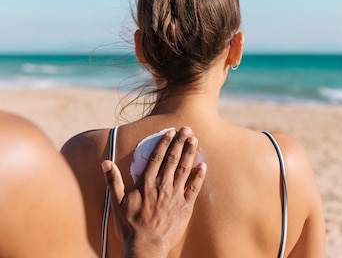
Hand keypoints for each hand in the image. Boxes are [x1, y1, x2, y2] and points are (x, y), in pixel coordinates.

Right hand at [101, 127, 205, 257]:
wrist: (146, 245)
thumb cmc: (130, 225)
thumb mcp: (116, 203)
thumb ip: (113, 181)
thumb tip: (105, 163)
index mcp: (146, 183)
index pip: (156, 158)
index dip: (164, 143)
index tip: (170, 132)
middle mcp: (162, 186)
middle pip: (173, 160)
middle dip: (180, 143)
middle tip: (187, 128)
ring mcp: (175, 196)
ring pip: (185, 170)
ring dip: (190, 154)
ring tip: (195, 140)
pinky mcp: (185, 207)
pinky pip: (194, 188)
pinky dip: (199, 176)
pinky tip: (203, 166)